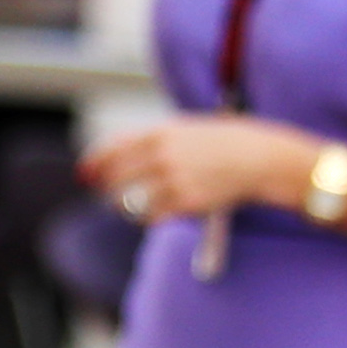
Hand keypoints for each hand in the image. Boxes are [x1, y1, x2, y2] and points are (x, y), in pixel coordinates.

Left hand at [80, 112, 309, 228]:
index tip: (86, 174)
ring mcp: (173, 180)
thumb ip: (155, 141)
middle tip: (108, 195)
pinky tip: (157, 213)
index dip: (95, 164)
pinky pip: (152, 217)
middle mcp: (162, 155)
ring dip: (126, 207)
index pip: (112, 150)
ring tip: (131, 206)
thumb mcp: (187, 129)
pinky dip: (149, 218)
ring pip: (130, 202)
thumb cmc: (226, 142)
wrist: (260, 158)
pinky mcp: (186, 202)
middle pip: (116, 179)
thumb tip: (120, 155)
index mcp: (161, 133)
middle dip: (107, 189)